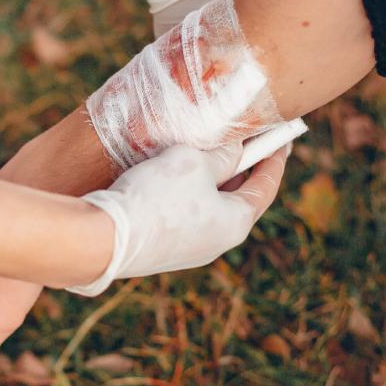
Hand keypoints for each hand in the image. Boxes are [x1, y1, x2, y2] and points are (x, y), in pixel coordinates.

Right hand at [69, 141, 288, 295]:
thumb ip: (221, 154)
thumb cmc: (157, 196)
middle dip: (240, 167)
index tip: (281, 137)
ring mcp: (188, 249)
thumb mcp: (194, 162)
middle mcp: (216, 242)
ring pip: (208, 205)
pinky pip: (183, 214)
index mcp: (235, 224)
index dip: (273, 157)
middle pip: (237, 197)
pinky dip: (187, 192)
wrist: (104, 238)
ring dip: (210, 178)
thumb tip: (235, 151)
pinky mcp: (162, 248)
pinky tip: (172, 174)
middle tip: (243, 139)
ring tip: (204, 150)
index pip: (265, 186)